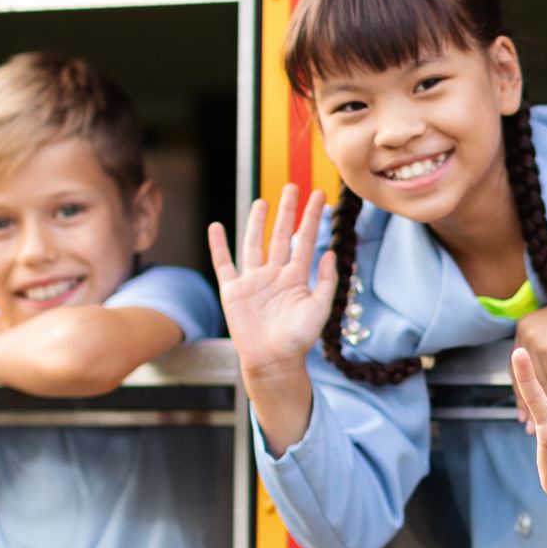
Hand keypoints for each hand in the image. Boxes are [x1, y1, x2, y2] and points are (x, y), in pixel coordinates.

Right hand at [208, 185, 335, 385]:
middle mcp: (275, 275)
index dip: (312, 218)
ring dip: (258, 222)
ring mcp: (253, 281)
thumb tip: (330, 252)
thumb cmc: (299, 339)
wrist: (273, 361)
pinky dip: (218, 246)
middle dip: (288, 211)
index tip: (320, 196)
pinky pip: (224, 263)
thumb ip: (326, 280)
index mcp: (297, 278)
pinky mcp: (233, 291)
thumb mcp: (320, 308)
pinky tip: (216, 227)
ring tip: (263, 201)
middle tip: (293, 186)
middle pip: (281, 235)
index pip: (306, 240)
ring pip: (254, 243)